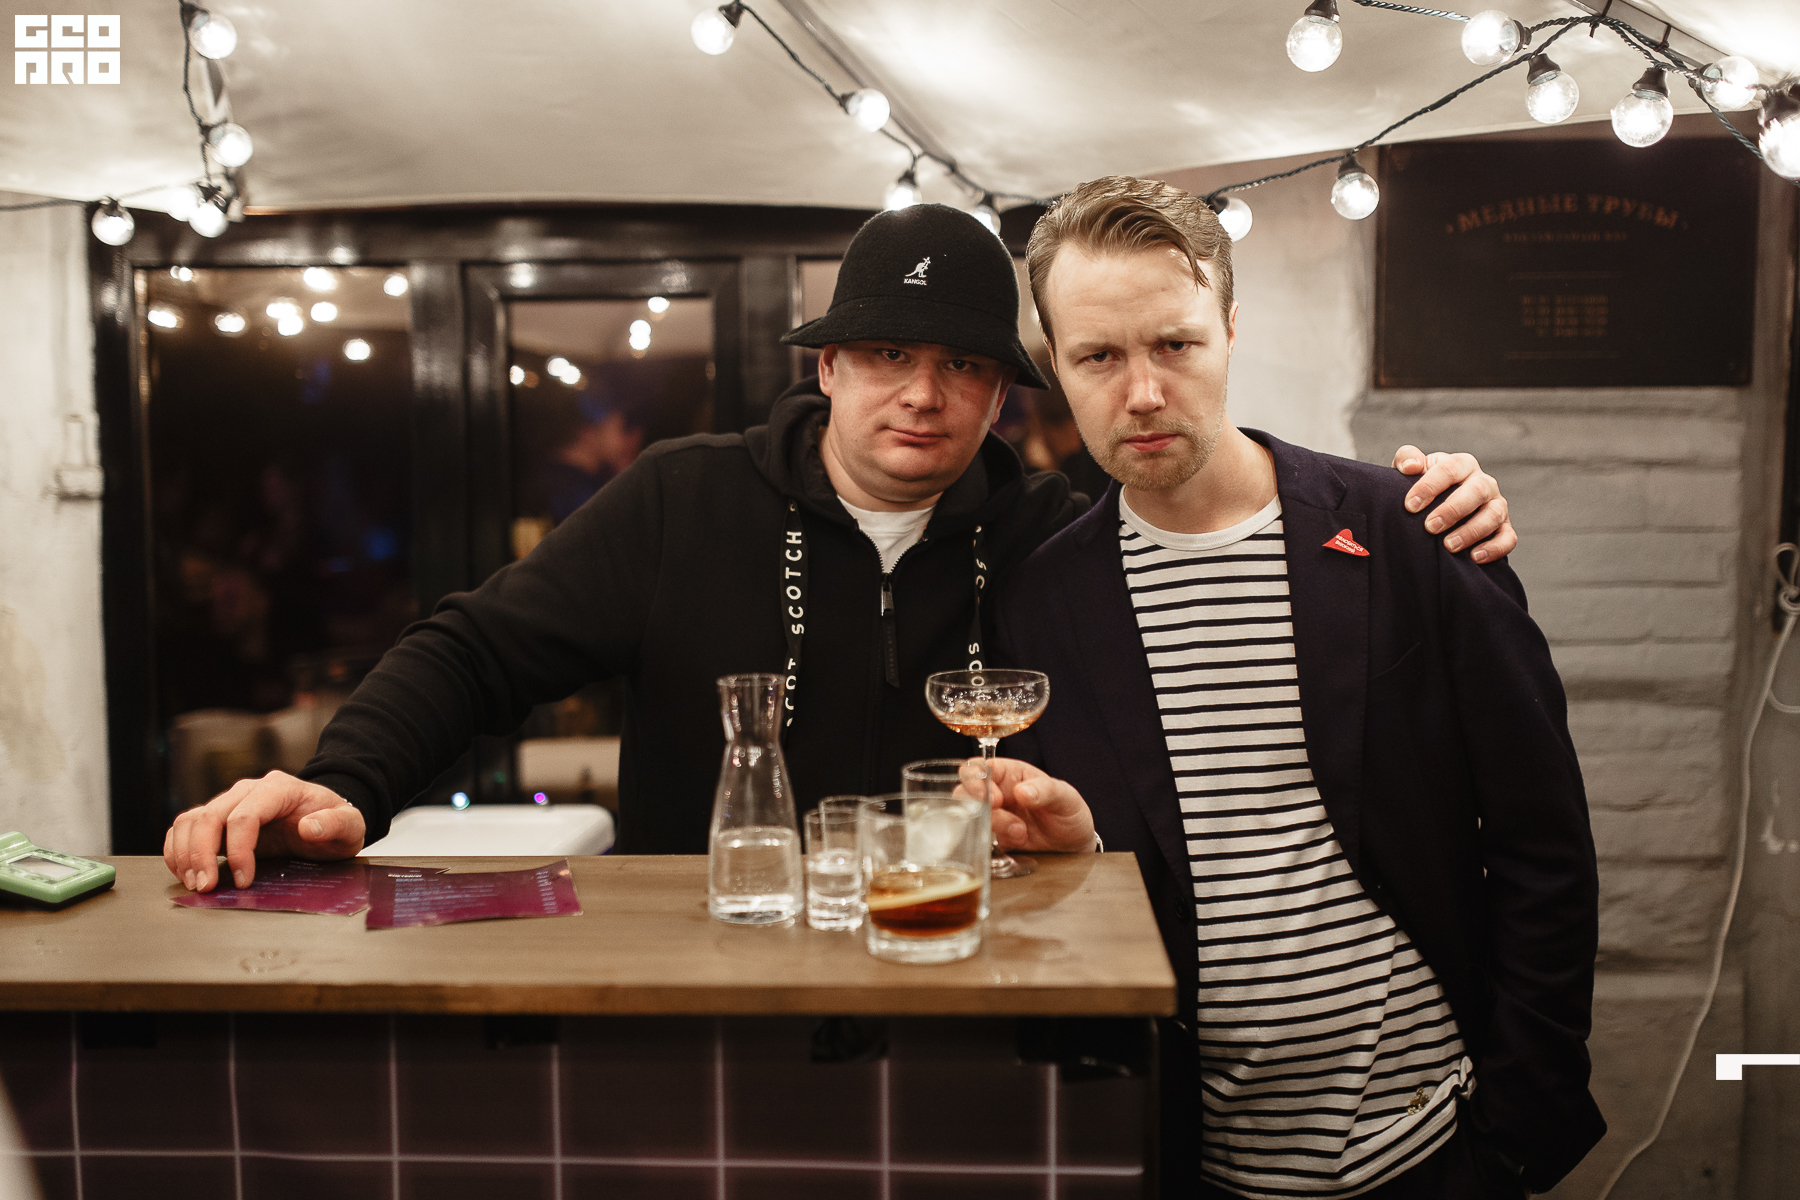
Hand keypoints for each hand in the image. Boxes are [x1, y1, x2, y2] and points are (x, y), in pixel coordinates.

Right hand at [163, 770, 364, 892]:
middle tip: (206, 888)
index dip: (239, 849)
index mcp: (279, 788)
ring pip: (191, 820)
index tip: (243, 880)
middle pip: (210, 816)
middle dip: (202, 854)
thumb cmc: (336, 822)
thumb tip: (309, 827)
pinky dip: (179, 850)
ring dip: (185, 853)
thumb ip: (335, 823)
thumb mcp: (350, 825)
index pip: (245, 815)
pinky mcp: (220, 820)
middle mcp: (249, 791)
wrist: (327, 818)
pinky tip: (186, 874)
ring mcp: (231, 803)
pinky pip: (187, 828)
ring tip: (195, 884)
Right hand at [958, 757, 1096, 853]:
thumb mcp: (1065, 797)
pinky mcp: (993, 839)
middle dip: (977, 803)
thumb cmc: (1069, 813)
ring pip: (970, 816)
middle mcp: (997, 794)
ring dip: (994, 825)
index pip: (980, 767)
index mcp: (1010, 774)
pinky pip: (979, 839)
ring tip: (1020, 832)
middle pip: (965, 791)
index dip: (978, 779)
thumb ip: (1045, 791)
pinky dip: (993, 843)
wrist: (1074, 847)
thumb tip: (1021, 791)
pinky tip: (1016, 843)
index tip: (994, 797)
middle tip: (999, 811)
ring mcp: (993, 817)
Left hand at [1392, 445, 1515, 562]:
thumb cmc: (1423, 488)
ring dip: (1472, 531)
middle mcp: (1483, 483)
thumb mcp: (1412, 469)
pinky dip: (1495, 548)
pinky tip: (1474, 557)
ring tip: (1449, 546)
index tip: (1410, 506)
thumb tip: (1410, 466)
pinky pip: (1508, 538)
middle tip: (1430, 527)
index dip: (1429, 486)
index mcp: (1462, 465)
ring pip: (1494, 514)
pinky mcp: (1504, 528)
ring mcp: (1497, 505)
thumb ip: (1407, 458)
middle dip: (1453, 510)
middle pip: (1477, 490)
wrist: (1434, 509)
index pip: (1449, 469)